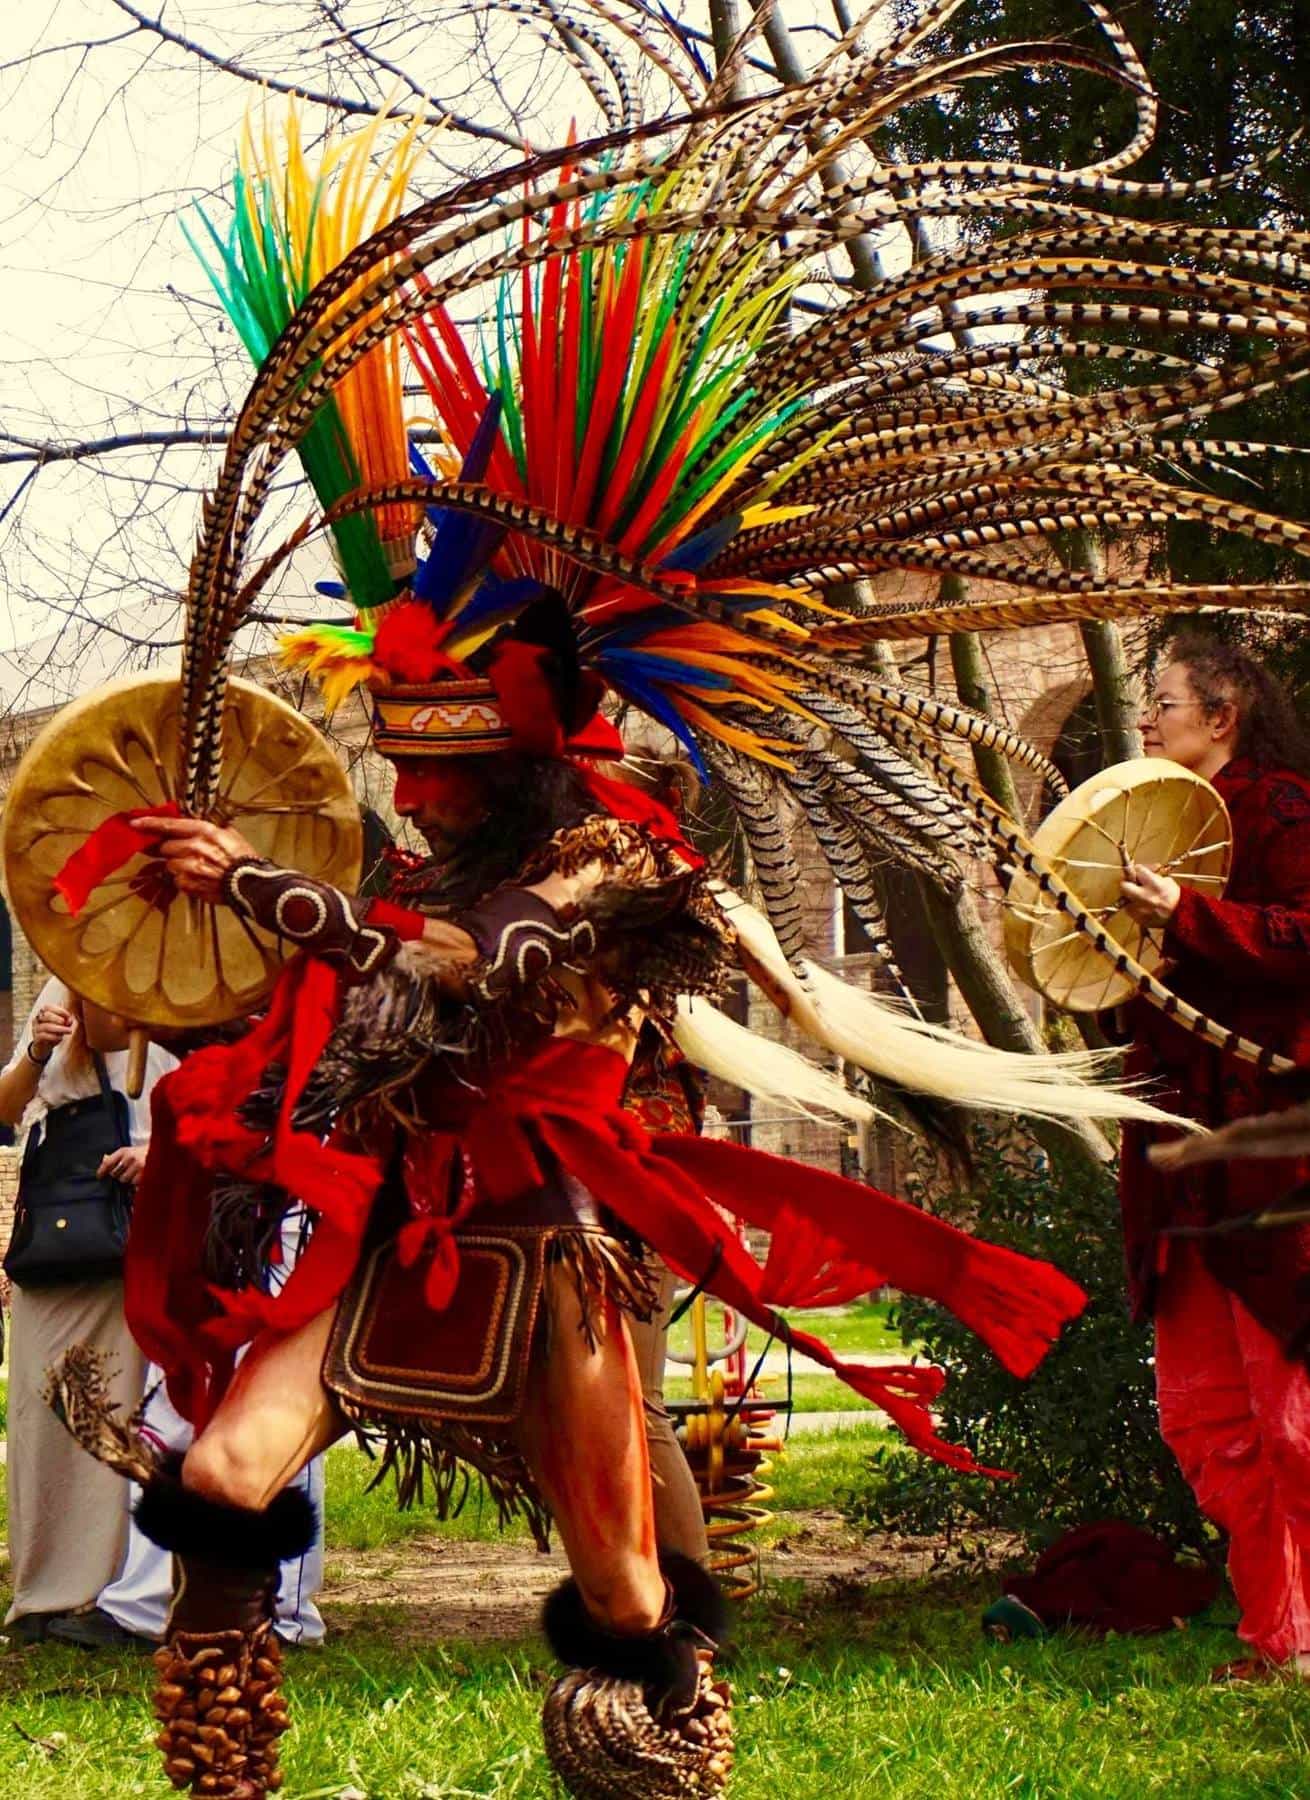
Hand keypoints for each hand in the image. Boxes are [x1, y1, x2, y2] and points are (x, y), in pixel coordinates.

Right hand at [30, 1004, 76, 1059]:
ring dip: (60, 1029)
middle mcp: (37, 1019)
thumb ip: (67, 1021)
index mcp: (42, 1012)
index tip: (69, 1016)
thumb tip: (70, 1019)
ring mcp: (35, 1028)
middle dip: (59, 1020)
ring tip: (69, 1031)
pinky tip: (61, 1038)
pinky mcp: (36, 1037)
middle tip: (68, 1026)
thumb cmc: (54, 1032)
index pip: (48, 1007)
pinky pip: (44, 1035)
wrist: (44, 1046)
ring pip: (46, 1026)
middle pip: (47, 1016)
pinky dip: (54, 1036)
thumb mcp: (62, 1025)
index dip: (59, 1010)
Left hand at [97, 1144, 145, 1186]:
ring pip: (125, 1180)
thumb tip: (104, 1159)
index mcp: (124, 1151)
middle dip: (118, 1175)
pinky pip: (135, 1184)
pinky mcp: (145, 1174)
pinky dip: (136, 1183)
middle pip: (115, 1174)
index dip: (102, 1170)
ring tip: (136, 1174)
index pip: (108, 1162)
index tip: (99, 1176)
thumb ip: (117, 1157)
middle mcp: (130, 1157)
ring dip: (128, 1179)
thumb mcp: (129, 1151)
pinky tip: (141, 1176)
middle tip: (126, 1172)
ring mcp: (138, 1166)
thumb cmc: (143, 1152)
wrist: (162, 1151)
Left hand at [134, 815, 258, 903]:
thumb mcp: (229, 834)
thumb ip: (208, 829)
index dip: (149, 823)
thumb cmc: (242, 859)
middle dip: (170, 850)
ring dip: (178, 866)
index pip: (168, 825)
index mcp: (203, 831)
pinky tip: (199, 879)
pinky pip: (177, 880)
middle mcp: (193, 847)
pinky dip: (185, 880)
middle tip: (183, 854)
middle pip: (165, 847)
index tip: (135, 823)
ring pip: (169, 865)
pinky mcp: (188, 884)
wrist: (252, 884)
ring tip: (197, 868)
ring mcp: (189, 867)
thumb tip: (192, 826)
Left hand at [1120, 862, 1181, 927]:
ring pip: (1125, 899)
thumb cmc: (1175, 897)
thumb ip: (1152, 876)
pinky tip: (1143, 906)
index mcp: (1155, 885)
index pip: (1138, 870)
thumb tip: (1139, 871)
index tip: (1139, 872)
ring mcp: (1140, 910)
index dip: (1138, 870)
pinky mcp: (1138, 919)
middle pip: (1124, 885)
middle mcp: (1146, 897)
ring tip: (1141, 897)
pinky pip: (1130, 910)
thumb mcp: (1167, 881)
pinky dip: (1134, 907)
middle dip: (1128, 883)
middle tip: (1132, 884)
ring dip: (1131, 896)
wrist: (1182, 916)